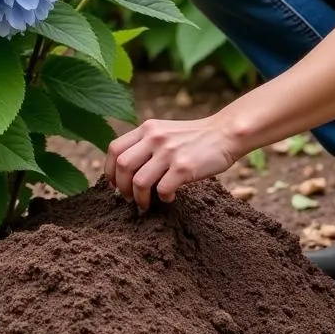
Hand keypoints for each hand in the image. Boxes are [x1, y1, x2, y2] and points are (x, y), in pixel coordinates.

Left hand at [105, 114, 241, 210]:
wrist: (225, 133)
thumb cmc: (193, 138)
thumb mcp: (164, 131)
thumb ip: (146, 143)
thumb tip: (124, 170)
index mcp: (147, 128)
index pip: (114, 148)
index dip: (109, 170)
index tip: (114, 184)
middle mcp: (154, 137)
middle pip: (122, 165)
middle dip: (121, 187)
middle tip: (128, 198)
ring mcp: (169, 152)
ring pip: (139, 181)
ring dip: (139, 198)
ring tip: (145, 205)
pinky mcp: (184, 167)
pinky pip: (162, 189)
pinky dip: (163, 198)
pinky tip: (170, 197)